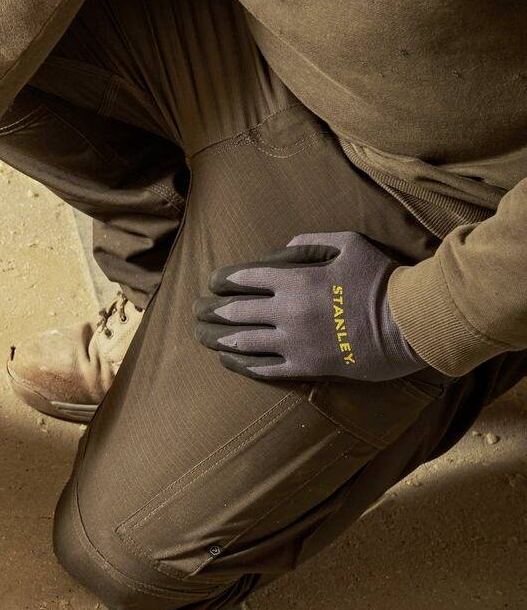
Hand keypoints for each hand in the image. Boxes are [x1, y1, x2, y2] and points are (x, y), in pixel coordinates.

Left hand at [194, 231, 421, 382]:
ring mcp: (295, 342)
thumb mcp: (350, 244)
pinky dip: (240, 362)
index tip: (211, 282)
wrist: (413, 322)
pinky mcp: (306, 366)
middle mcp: (288, 311)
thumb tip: (283, 248)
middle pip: (235, 311)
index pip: (243, 278)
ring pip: (242, 341)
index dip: (222, 280)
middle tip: (196, 310)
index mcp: (295, 280)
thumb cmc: (384, 279)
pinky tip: (227, 359)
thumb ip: (312, 242)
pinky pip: (263, 367)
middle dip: (210, 309)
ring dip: (216, 337)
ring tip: (201, 335)